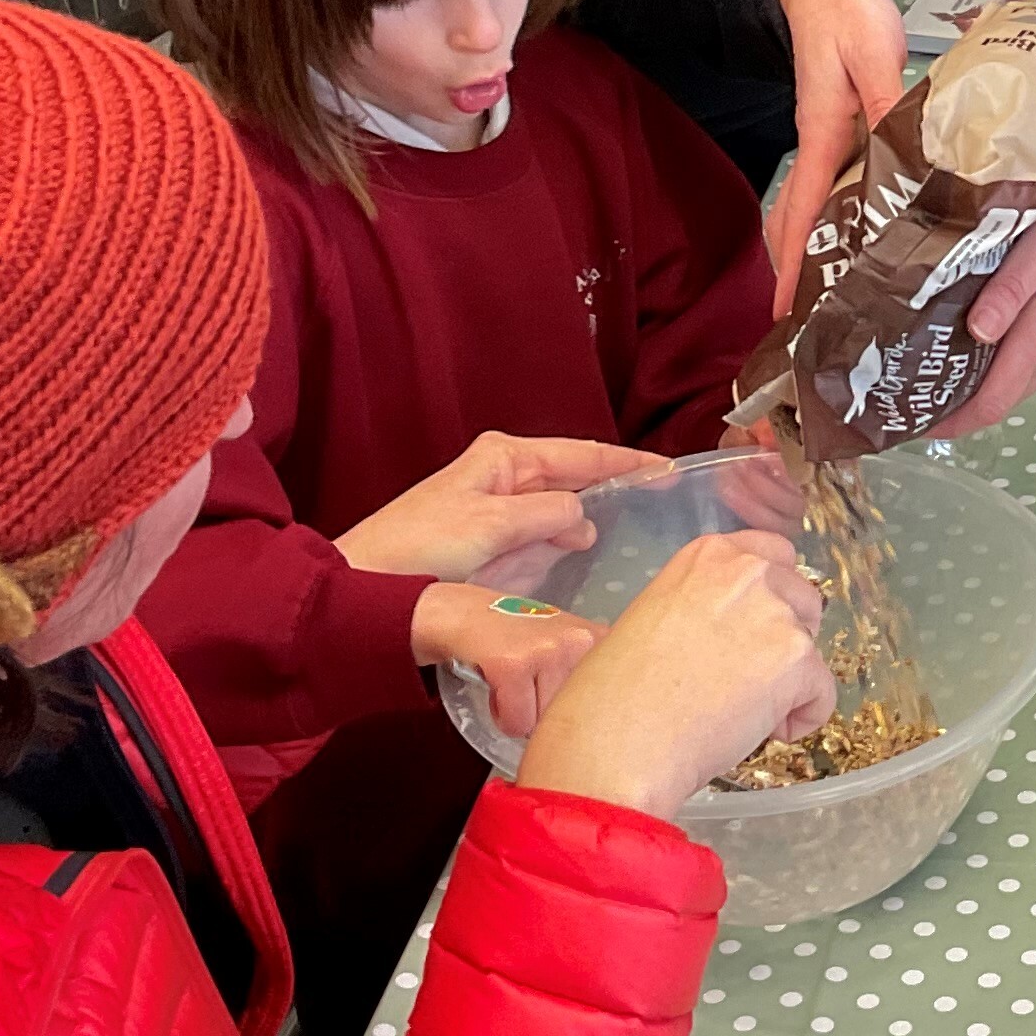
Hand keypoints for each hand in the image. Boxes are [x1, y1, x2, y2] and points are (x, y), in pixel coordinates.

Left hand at [335, 432, 666, 589]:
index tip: (669, 471)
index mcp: (506, 456)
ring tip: (638, 529)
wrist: (365, 583)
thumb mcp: (493, 526)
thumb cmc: (421, 547)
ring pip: (559, 506)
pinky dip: (564, 538)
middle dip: (615, 485)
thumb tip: (584, 513)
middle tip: (665, 504)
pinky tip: (585, 553)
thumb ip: (547, 514)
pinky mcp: (490, 538)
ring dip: (591, 516)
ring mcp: (497, 506)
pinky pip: (541, 532)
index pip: (582, 453)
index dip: (628, 462)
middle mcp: (505, 474)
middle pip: (574, 475)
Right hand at [414, 582, 598, 740]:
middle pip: (575, 718)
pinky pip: (517, 722)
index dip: (578, 714)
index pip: (609, 706)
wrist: (465, 613)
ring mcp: (549, 651)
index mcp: (600, 640)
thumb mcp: (568, 647)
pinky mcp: (514, 665)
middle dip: (549, 715)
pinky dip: (503, 716)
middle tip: (530, 685)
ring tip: (515, 684)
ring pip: (545, 724)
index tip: (564, 704)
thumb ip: (590, 678)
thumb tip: (608, 731)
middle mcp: (581, 642)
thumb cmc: (519, 638)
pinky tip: (499, 686)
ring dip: (524, 716)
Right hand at [514, 530, 835, 817]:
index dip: (773, 597)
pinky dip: (802, 719)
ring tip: (741, 714)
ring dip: (790, 683)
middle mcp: (746, 572)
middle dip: (787, 638)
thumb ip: (704, 606)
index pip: (773, 554)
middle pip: (802, 598)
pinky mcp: (797, 659)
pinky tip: (764, 734)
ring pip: (811, 648)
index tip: (758, 630)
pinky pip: (823, 694)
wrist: (618, 742)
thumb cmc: (616, 695)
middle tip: (747, 680)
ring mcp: (775, 613)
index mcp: (708, 555)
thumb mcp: (652, 617)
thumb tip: (736, 631)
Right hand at [769, 0, 911, 321]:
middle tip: (820, 331)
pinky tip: (876, 242)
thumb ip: (887, 101)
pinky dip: (849, 224)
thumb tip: (907, 155)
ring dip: (825, 256)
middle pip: (803, 227)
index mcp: (823, 136)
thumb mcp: (871, 52)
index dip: (798, 263)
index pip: (805, 212)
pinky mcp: (847, 135)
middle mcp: (820, 149)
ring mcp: (831, 145)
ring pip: (820, 214)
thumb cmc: (843, 12)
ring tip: (847, 304)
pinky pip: (842, 192)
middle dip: (805, 278)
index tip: (788, 311)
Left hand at [932, 100, 1035, 435]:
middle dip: (957, 405)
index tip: (909, 425)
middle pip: (1004, 395)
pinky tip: (987, 335)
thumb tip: (973, 334)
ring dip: (983, 382)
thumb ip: (1010, 290)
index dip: (950, 422)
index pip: (992, 400)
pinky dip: (1007, 360)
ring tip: (937, 364)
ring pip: (1022, 375)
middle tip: (910, 393)